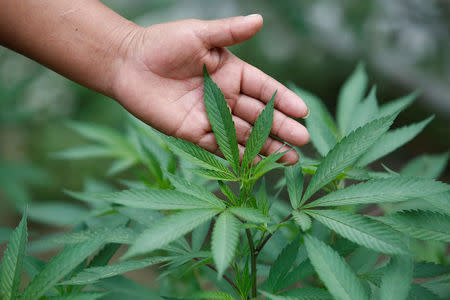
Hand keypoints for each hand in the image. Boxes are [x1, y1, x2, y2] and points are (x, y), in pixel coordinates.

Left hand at [112, 15, 308, 164]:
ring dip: (267, 147)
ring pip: (246, 135)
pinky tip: (258, 166)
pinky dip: (240, 157)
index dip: (284, 100)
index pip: (265, 88)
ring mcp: (212, 117)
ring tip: (290, 159)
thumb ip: (229, 32)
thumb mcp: (199, 34)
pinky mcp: (195, 133)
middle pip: (260, 116)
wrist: (128, 63)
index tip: (304, 112)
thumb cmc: (163, 43)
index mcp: (232, 72)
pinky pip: (222, 148)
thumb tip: (259, 19)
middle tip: (303, 142)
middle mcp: (226, 97)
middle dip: (282, 129)